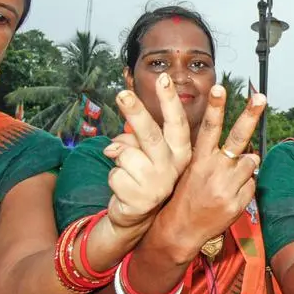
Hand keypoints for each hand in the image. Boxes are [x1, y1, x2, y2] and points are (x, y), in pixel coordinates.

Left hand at [100, 73, 191, 229]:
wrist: (138, 215)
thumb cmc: (144, 174)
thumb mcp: (146, 153)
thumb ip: (135, 140)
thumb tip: (113, 147)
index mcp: (181, 151)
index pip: (176, 122)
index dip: (170, 100)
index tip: (163, 78)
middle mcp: (173, 166)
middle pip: (150, 134)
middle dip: (136, 112)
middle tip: (122, 94)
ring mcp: (158, 184)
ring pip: (126, 154)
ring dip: (118, 157)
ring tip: (127, 169)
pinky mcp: (140, 199)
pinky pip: (114, 173)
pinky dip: (113, 177)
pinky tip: (124, 187)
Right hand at [145, 85, 265, 259]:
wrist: (180, 230)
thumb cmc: (184, 195)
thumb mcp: (189, 170)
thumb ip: (210, 154)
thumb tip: (242, 144)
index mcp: (199, 159)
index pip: (209, 128)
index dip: (216, 107)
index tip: (220, 88)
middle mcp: (214, 170)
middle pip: (237, 137)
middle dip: (250, 115)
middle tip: (261, 97)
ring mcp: (227, 186)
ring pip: (251, 162)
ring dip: (246, 165)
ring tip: (230, 176)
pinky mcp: (237, 202)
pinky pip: (252, 184)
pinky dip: (246, 186)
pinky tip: (231, 193)